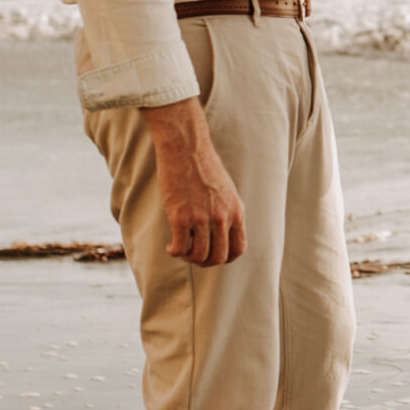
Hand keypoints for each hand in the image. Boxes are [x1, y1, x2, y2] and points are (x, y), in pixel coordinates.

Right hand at [145, 97, 246, 266]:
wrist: (186, 148)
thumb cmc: (203, 166)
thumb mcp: (226, 191)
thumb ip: (226, 212)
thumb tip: (220, 233)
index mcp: (236, 211)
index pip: (238, 249)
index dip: (225, 258)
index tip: (213, 255)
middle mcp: (222, 218)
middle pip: (218, 257)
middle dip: (205, 262)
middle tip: (193, 255)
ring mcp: (201, 218)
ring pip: (198, 256)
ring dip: (188, 257)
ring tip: (180, 248)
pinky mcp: (180, 216)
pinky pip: (180, 247)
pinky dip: (174, 251)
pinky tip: (170, 246)